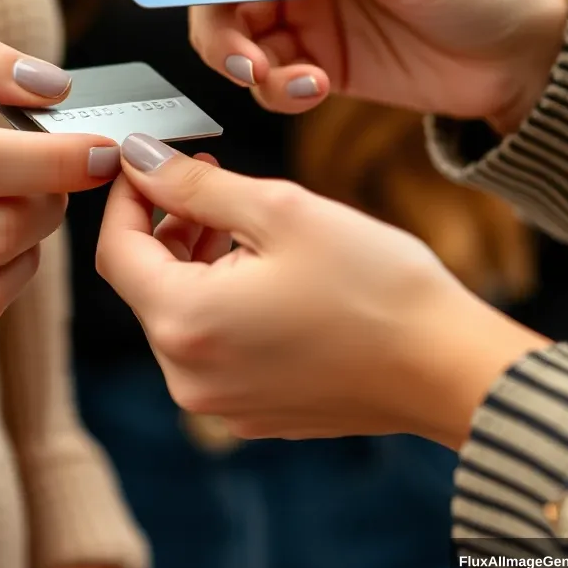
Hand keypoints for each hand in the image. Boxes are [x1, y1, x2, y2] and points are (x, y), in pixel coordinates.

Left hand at [96, 134, 549, 447]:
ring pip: (180, 310)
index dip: (127, 197)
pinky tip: (263, 264)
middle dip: (167, 222)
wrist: (449, 368)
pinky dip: (221, 295)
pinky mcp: (253, 409)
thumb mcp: (279, 211)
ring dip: (196, 256)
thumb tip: (139, 159)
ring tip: (242, 214)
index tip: (150, 160)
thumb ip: (195, 185)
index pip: (117, 251)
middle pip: (147, 282)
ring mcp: (221, 401)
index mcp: (186, 325)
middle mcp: (189, 377)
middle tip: (206, 176)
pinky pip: (213, 342)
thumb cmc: (374, 285)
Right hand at [153, 0, 567, 133]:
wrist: (517, 55)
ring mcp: (306, 22)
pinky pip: (272, 82)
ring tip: (298, 84)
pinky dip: (281, 93)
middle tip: (244, 64)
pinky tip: (317, 90)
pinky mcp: (319, 68)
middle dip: (217, 30)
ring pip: (237, 44)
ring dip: (249, 69)